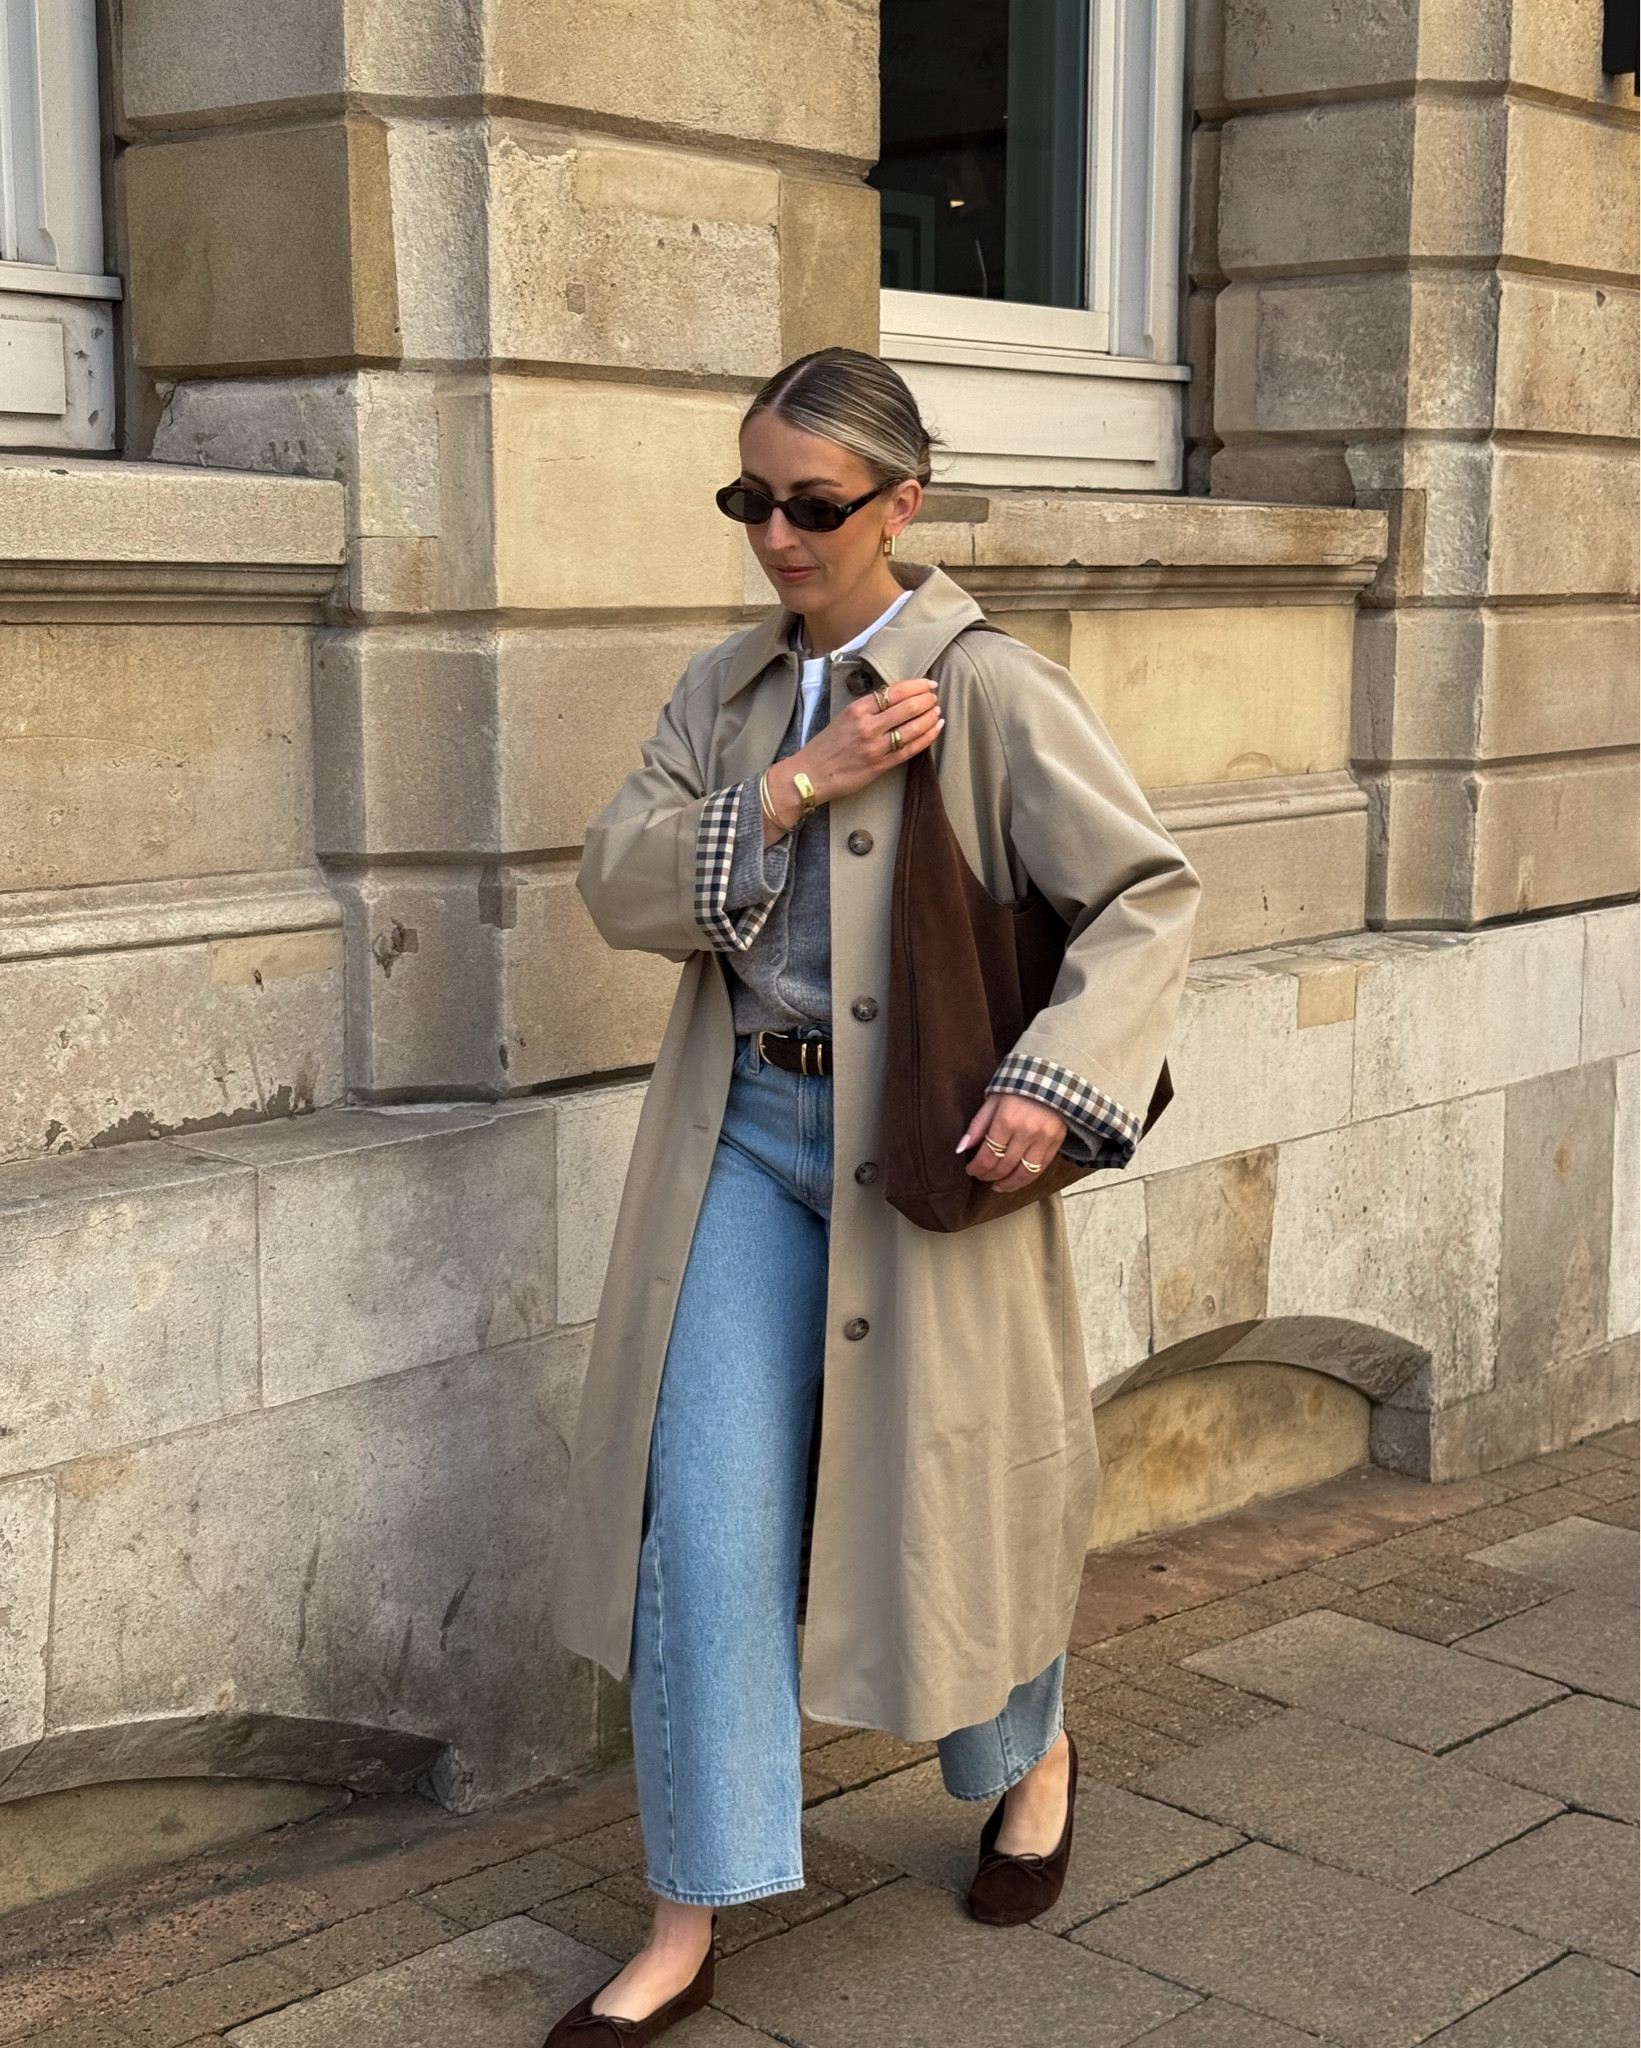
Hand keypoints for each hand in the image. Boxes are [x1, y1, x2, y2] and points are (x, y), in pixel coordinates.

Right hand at [763, 678, 941, 841]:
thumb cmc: (827, 746)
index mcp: (857, 710)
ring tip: (938, 711)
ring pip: (912, 727)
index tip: (928, 684)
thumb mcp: (844, 717)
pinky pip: (910, 749)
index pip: (894, 692)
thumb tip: (897, 699)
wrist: (811, 774)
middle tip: (935, 697)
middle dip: (927, 700)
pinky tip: (936, 729)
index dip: (916, 686)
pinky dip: (927, 737)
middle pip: (907, 707)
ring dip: (930, 717)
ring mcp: (875, 747)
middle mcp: (868, 726)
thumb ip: (868, 709)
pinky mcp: (880, 765)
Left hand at [957, 1093, 1066, 1194]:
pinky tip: (1016, 1181)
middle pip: (1004, 1166)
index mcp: (1007, 1120)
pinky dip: (1026, 1179)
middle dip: (989, 1175)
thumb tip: (961, 1148)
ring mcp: (1044, 1140)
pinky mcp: (1056, 1143)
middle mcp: (1027, 1133)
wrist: (1052, 1079)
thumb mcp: (993, 1101)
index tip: (970, 1170)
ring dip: (1008, 1184)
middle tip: (981, 1176)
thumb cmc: (1017, 1089)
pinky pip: (1040, 1169)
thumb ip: (977, 1126)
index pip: (988, 1155)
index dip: (977, 1168)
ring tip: (997, 1186)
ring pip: (1024, 1173)